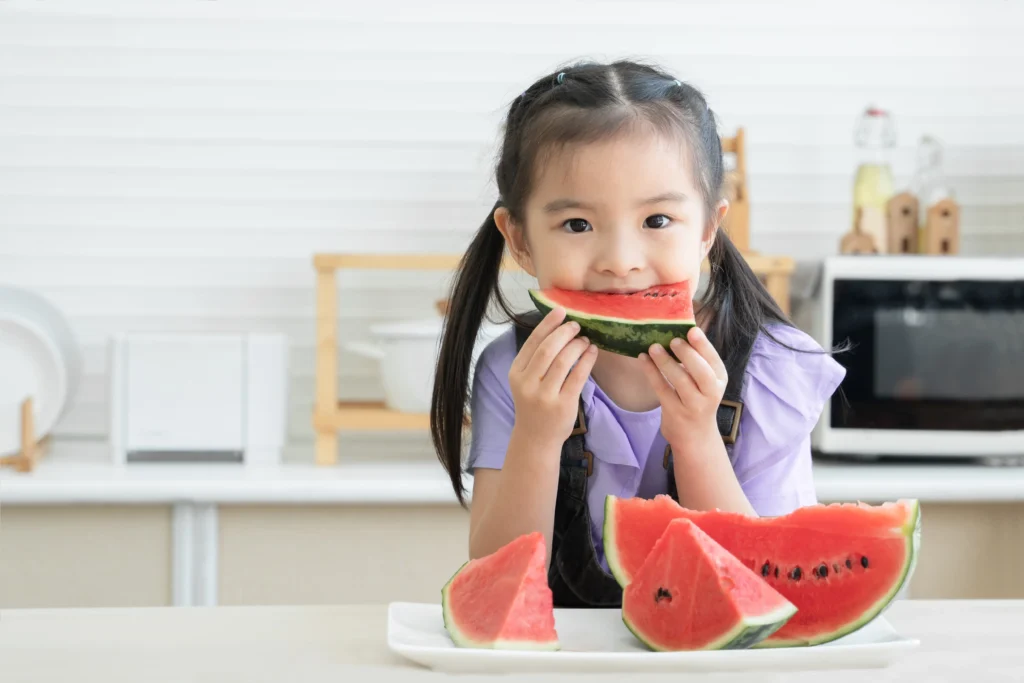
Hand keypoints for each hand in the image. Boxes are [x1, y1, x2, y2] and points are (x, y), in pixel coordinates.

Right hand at [509, 307, 597, 447]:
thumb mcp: (526, 381)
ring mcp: (544, 396)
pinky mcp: (563, 405)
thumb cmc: (534, 404)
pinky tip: (592, 352)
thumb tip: (559, 328)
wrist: (536, 438)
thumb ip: (536, 359)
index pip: (532, 342)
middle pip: (548, 349)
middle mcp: (527, 384)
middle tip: (576, 325)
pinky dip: (587, 360)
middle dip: (564, 333)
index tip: (561, 311)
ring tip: (585, 340)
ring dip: (577, 346)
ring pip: (563, 361)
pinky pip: (578, 376)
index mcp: (516, 373)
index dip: (547, 324)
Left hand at [638, 327, 726, 454]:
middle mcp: (711, 393)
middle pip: (701, 372)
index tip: (691, 330)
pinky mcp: (676, 413)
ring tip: (653, 347)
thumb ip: (697, 359)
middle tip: (672, 340)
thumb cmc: (697, 399)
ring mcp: (694, 405)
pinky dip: (651, 372)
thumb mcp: (705, 381)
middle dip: (687, 354)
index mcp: (719, 379)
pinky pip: (662, 389)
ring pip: (680, 380)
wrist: (695, 436)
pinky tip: (643, 359)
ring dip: (665, 362)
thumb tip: (680, 328)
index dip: (703, 345)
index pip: (714, 360)